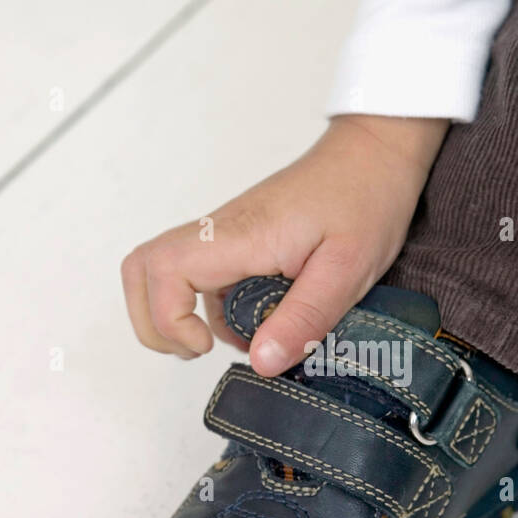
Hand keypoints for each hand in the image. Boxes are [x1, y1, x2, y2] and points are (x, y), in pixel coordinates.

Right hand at [121, 114, 448, 374]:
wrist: (376, 152)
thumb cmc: (366, 199)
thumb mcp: (347, 270)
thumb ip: (303, 319)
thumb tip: (261, 364)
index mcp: (238, 236)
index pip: (159, 271)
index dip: (167, 320)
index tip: (206, 345)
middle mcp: (220, 232)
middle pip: (142, 271)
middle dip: (156, 322)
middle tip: (200, 348)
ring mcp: (226, 236)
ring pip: (172, 279)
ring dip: (191, 319)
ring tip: (249, 339)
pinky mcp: (240, 242)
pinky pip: (207, 279)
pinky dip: (220, 310)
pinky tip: (267, 321)